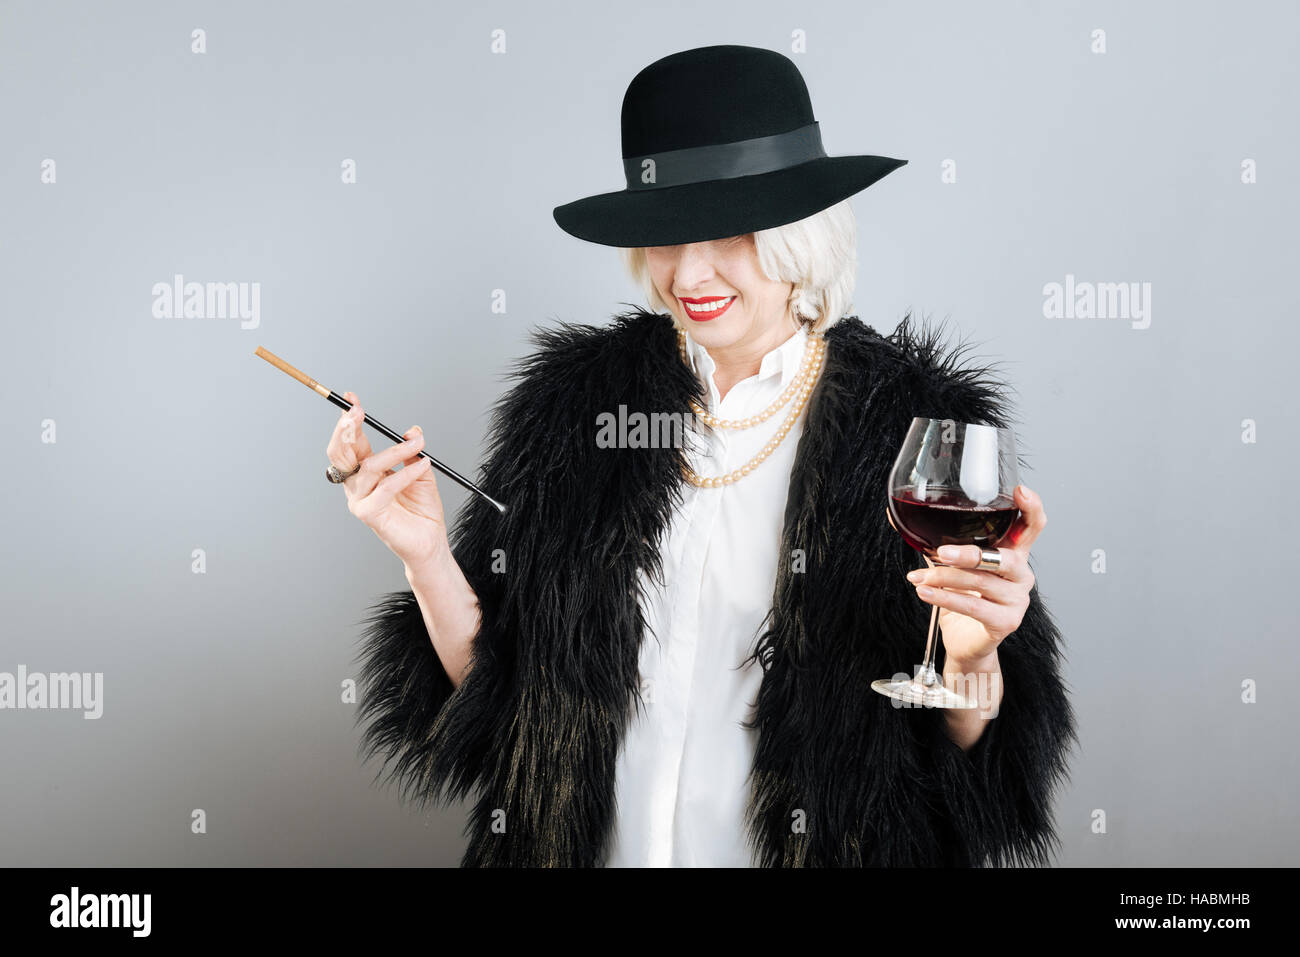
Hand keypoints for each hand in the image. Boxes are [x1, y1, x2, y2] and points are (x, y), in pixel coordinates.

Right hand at [326, 391, 448, 568]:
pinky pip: (385, 487)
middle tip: (357, 412)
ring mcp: (359, 499)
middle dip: (347, 429)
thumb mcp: (422, 470)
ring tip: (417, 445)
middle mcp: (357, 484)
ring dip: (395, 451)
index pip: (351, 440)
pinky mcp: (368, 514)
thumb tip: (412, 430)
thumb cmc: (422, 509)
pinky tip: (421, 467)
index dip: (349, 419)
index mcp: (366, 470)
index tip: (352, 398)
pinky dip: (405, 474)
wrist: (430, 541)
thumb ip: (414, 450)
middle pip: (341, 452)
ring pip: (369, 467)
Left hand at [888, 484, 1046, 669]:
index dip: (1031, 508)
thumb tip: (895, 515)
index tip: (1020, 492)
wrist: (964, 639)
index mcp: (1013, 552)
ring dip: (944, 578)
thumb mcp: (949, 563)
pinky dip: (945, 599)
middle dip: (969, 553)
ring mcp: (1017, 599)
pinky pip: (974, 607)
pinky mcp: (1006, 622)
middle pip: (1004, 557)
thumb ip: (932, 540)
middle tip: (939, 552)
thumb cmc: (962, 595)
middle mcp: (1021, 573)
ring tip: (918, 577)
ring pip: (981, 583)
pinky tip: (926, 593)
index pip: (1032, 526)